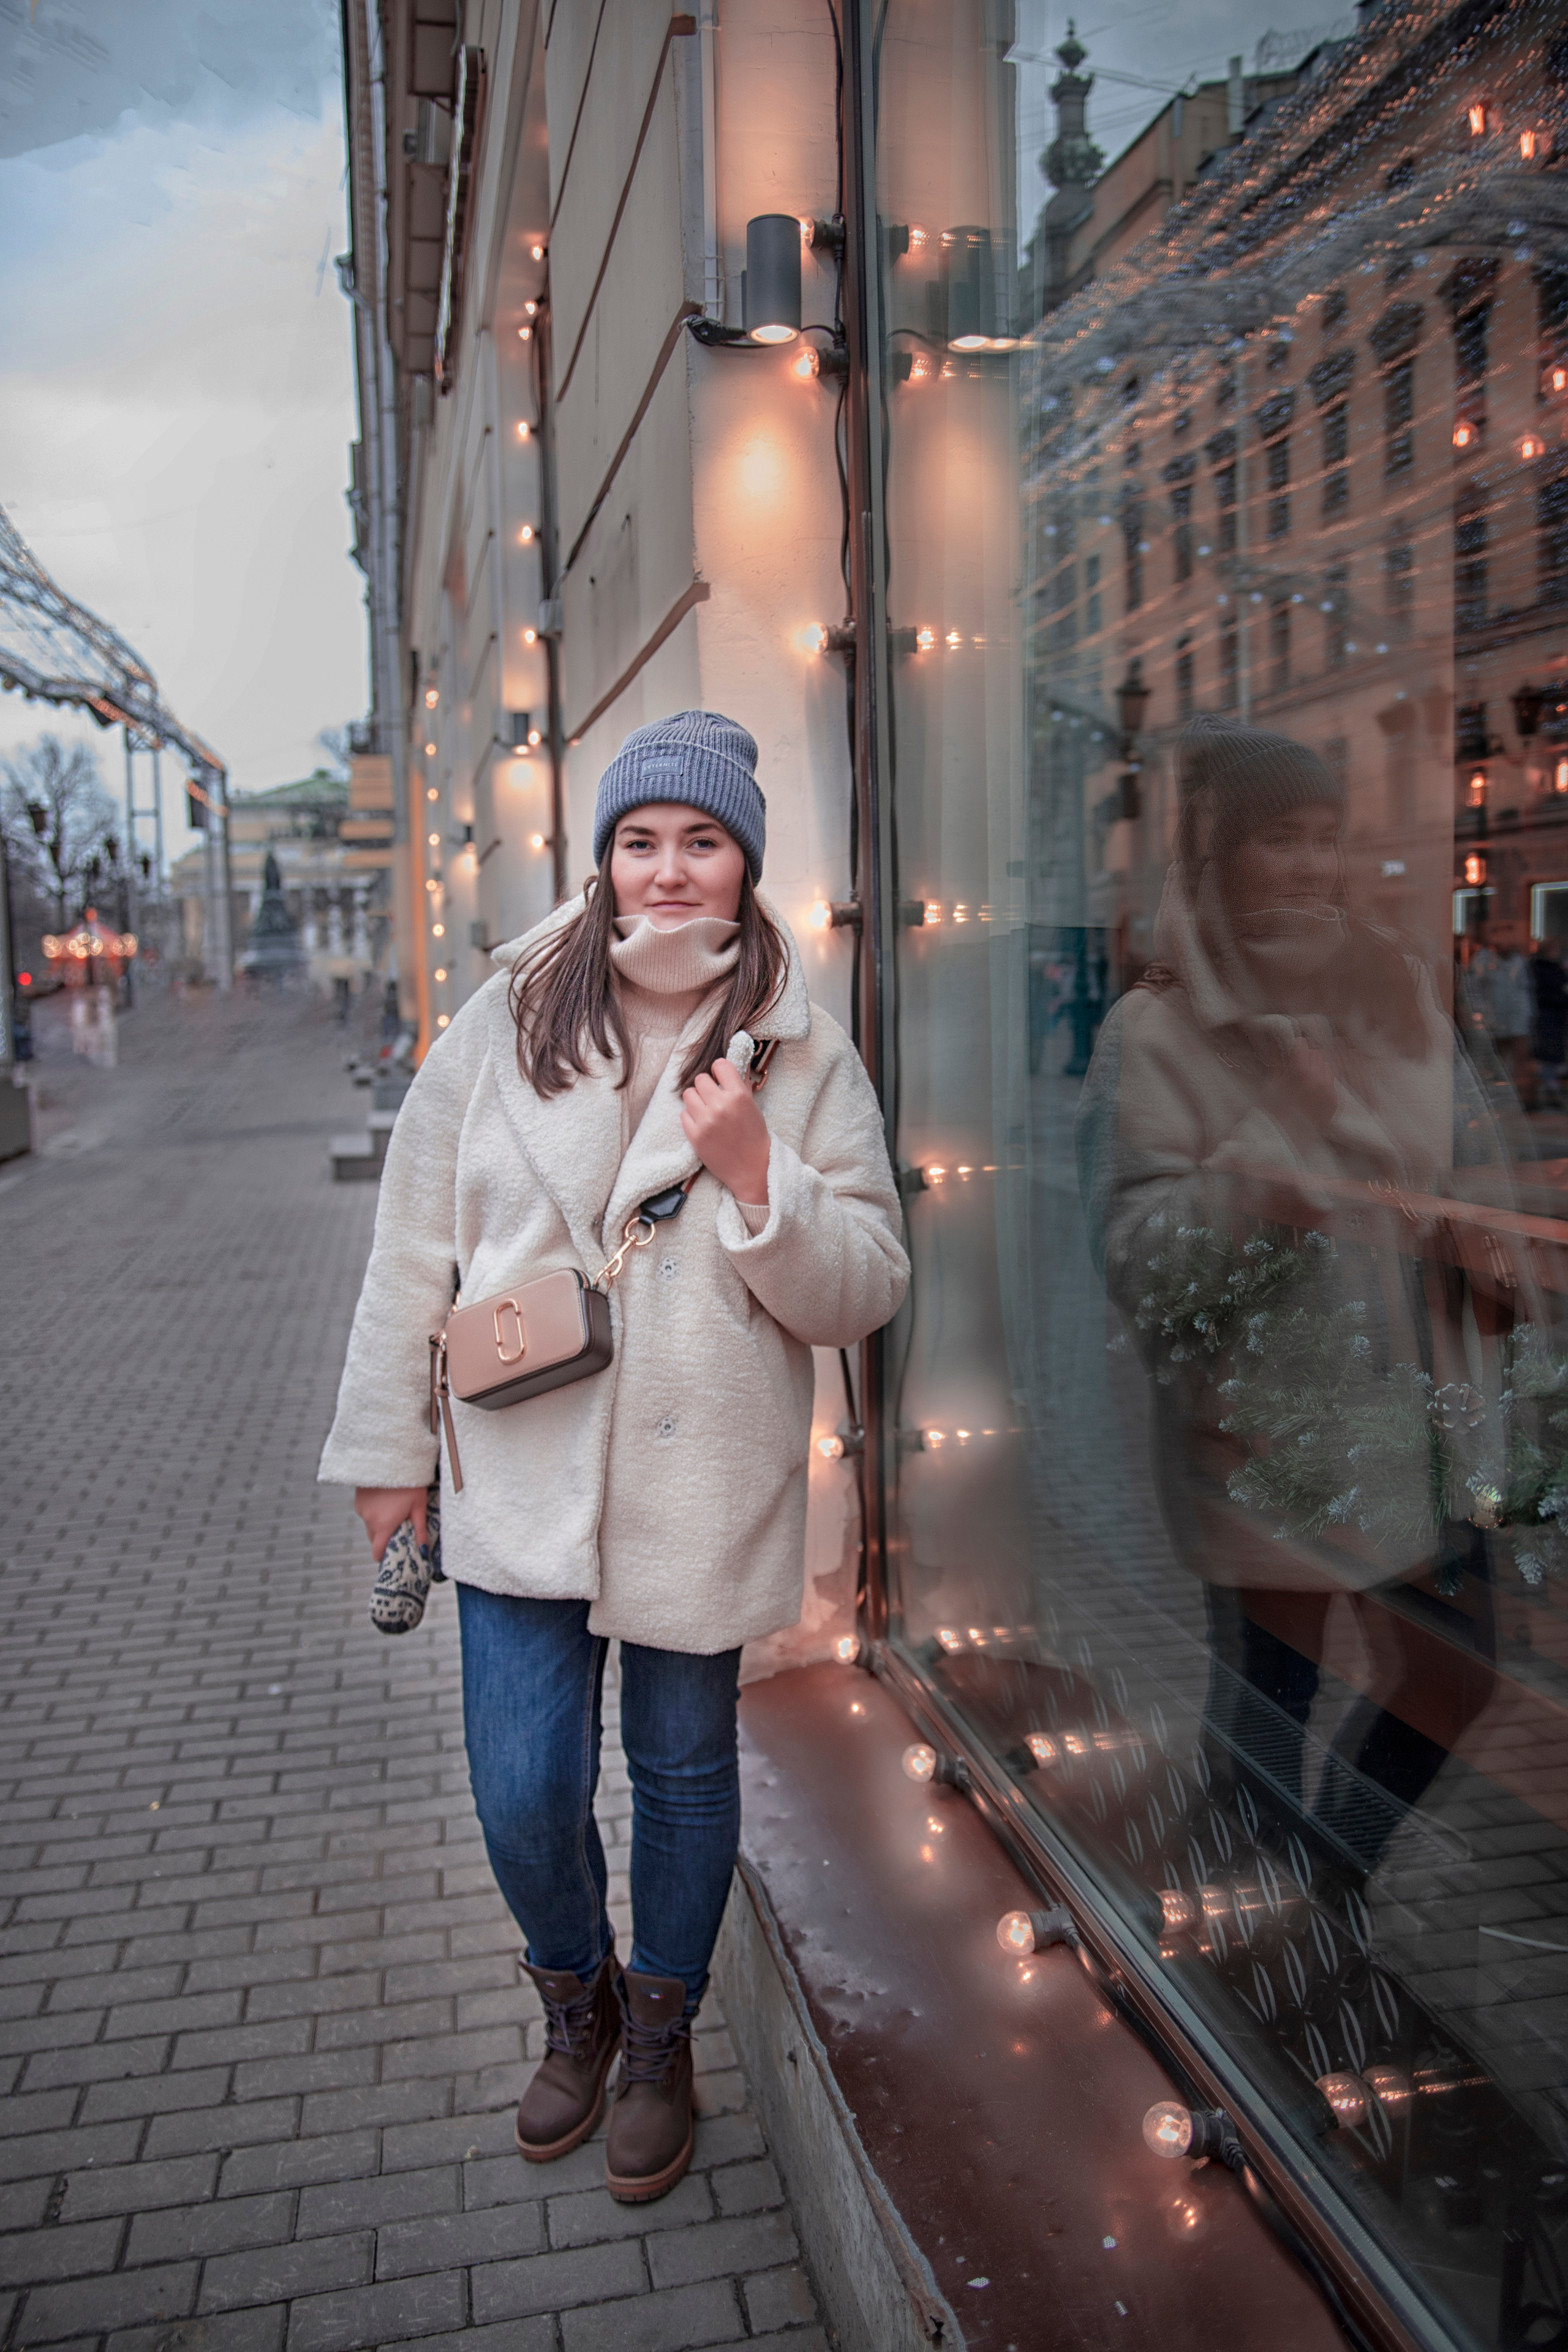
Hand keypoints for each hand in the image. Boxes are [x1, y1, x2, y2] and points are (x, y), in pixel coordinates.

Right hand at [355, 1485, 426, 1562]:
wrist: (393, 1459)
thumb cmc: (410, 1483)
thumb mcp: (418, 1507)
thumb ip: (420, 1531)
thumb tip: (424, 1551)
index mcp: (384, 1525)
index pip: (377, 1551)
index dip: (382, 1555)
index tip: (389, 1554)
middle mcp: (369, 1520)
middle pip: (373, 1538)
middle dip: (384, 1536)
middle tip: (397, 1525)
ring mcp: (361, 1509)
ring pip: (369, 1524)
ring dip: (378, 1522)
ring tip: (391, 1508)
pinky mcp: (357, 1499)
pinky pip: (364, 1512)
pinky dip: (372, 1511)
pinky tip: (383, 1499)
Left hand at [680, 1057, 770, 1205]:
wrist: (752, 1168)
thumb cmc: (754, 1137)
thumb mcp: (753, 1107)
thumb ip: (740, 1086)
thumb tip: (731, 1066)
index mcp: (739, 1096)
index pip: (720, 1065)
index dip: (720, 1070)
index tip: (720, 1077)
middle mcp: (720, 1105)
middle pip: (700, 1079)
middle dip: (707, 1087)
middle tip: (713, 1098)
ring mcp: (705, 1121)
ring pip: (688, 1094)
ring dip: (696, 1100)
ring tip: (706, 1110)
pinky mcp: (694, 1135)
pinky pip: (683, 1114)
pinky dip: (691, 1117)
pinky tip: (703, 1124)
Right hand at [1259, 1037, 1338, 1133]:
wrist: (1283, 1139)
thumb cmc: (1271, 1112)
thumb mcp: (1272, 1082)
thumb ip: (1279, 1060)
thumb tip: (1279, 1043)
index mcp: (1302, 1073)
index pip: (1303, 1045)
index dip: (1295, 1047)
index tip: (1291, 1051)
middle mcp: (1320, 1080)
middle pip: (1317, 1054)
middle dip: (1307, 1057)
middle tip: (1297, 1065)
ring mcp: (1330, 1092)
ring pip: (1328, 1066)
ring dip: (1317, 1068)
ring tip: (1306, 1079)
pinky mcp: (1335, 1103)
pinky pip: (1332, 1083)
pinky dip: (1323, 1083)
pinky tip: (1312, 1091)